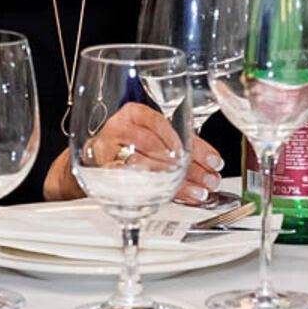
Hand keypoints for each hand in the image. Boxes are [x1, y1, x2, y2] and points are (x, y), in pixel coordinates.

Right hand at [42, 104, 222, 203]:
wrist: (95, 158)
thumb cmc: (129, 144)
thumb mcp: (154, 135)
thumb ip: (182, 143)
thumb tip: (211, 161)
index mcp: (133, 114)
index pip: (165, 126)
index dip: (192, 145)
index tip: (212, 160)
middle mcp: (119, 130)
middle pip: (159, 149)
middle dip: (190, 167)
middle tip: (209, 179)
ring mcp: (110, 153)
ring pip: (148, 167)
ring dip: (177, 182)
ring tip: (198, 191)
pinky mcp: (107, 175)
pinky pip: (135, 184)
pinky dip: (160, 192)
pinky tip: (176, 195)